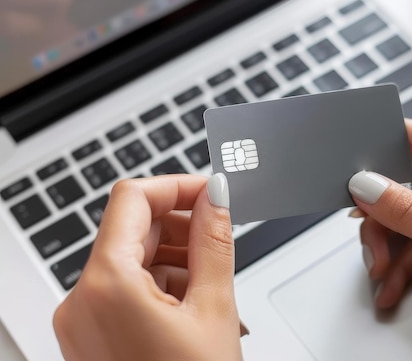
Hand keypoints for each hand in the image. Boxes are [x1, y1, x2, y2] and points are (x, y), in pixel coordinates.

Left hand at [53, 174, 243, 360]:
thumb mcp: (214, 309)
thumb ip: (214, 243)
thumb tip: (216, 197)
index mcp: (107, 286)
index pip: (132, 197)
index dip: (177, 186)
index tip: (210, 191)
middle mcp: (81, 301)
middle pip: (133, 228)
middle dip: (182, 228)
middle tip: (219, 239)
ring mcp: (82, 320)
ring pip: (132, 259)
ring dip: (177, 260)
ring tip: (211, 286)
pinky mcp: (91, 335)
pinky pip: (126, 288)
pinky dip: (162, 285)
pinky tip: (193, 305)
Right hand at [348, 119, 411, 360]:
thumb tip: (370, 185)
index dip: (388, 149)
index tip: (357, 168)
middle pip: (406, 184)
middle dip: (383, 214)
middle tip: (371, 235)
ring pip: (401, 217)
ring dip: (385, 244)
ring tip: (383, 269)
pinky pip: (407, 244)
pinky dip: (394, 265)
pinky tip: (392, 284)